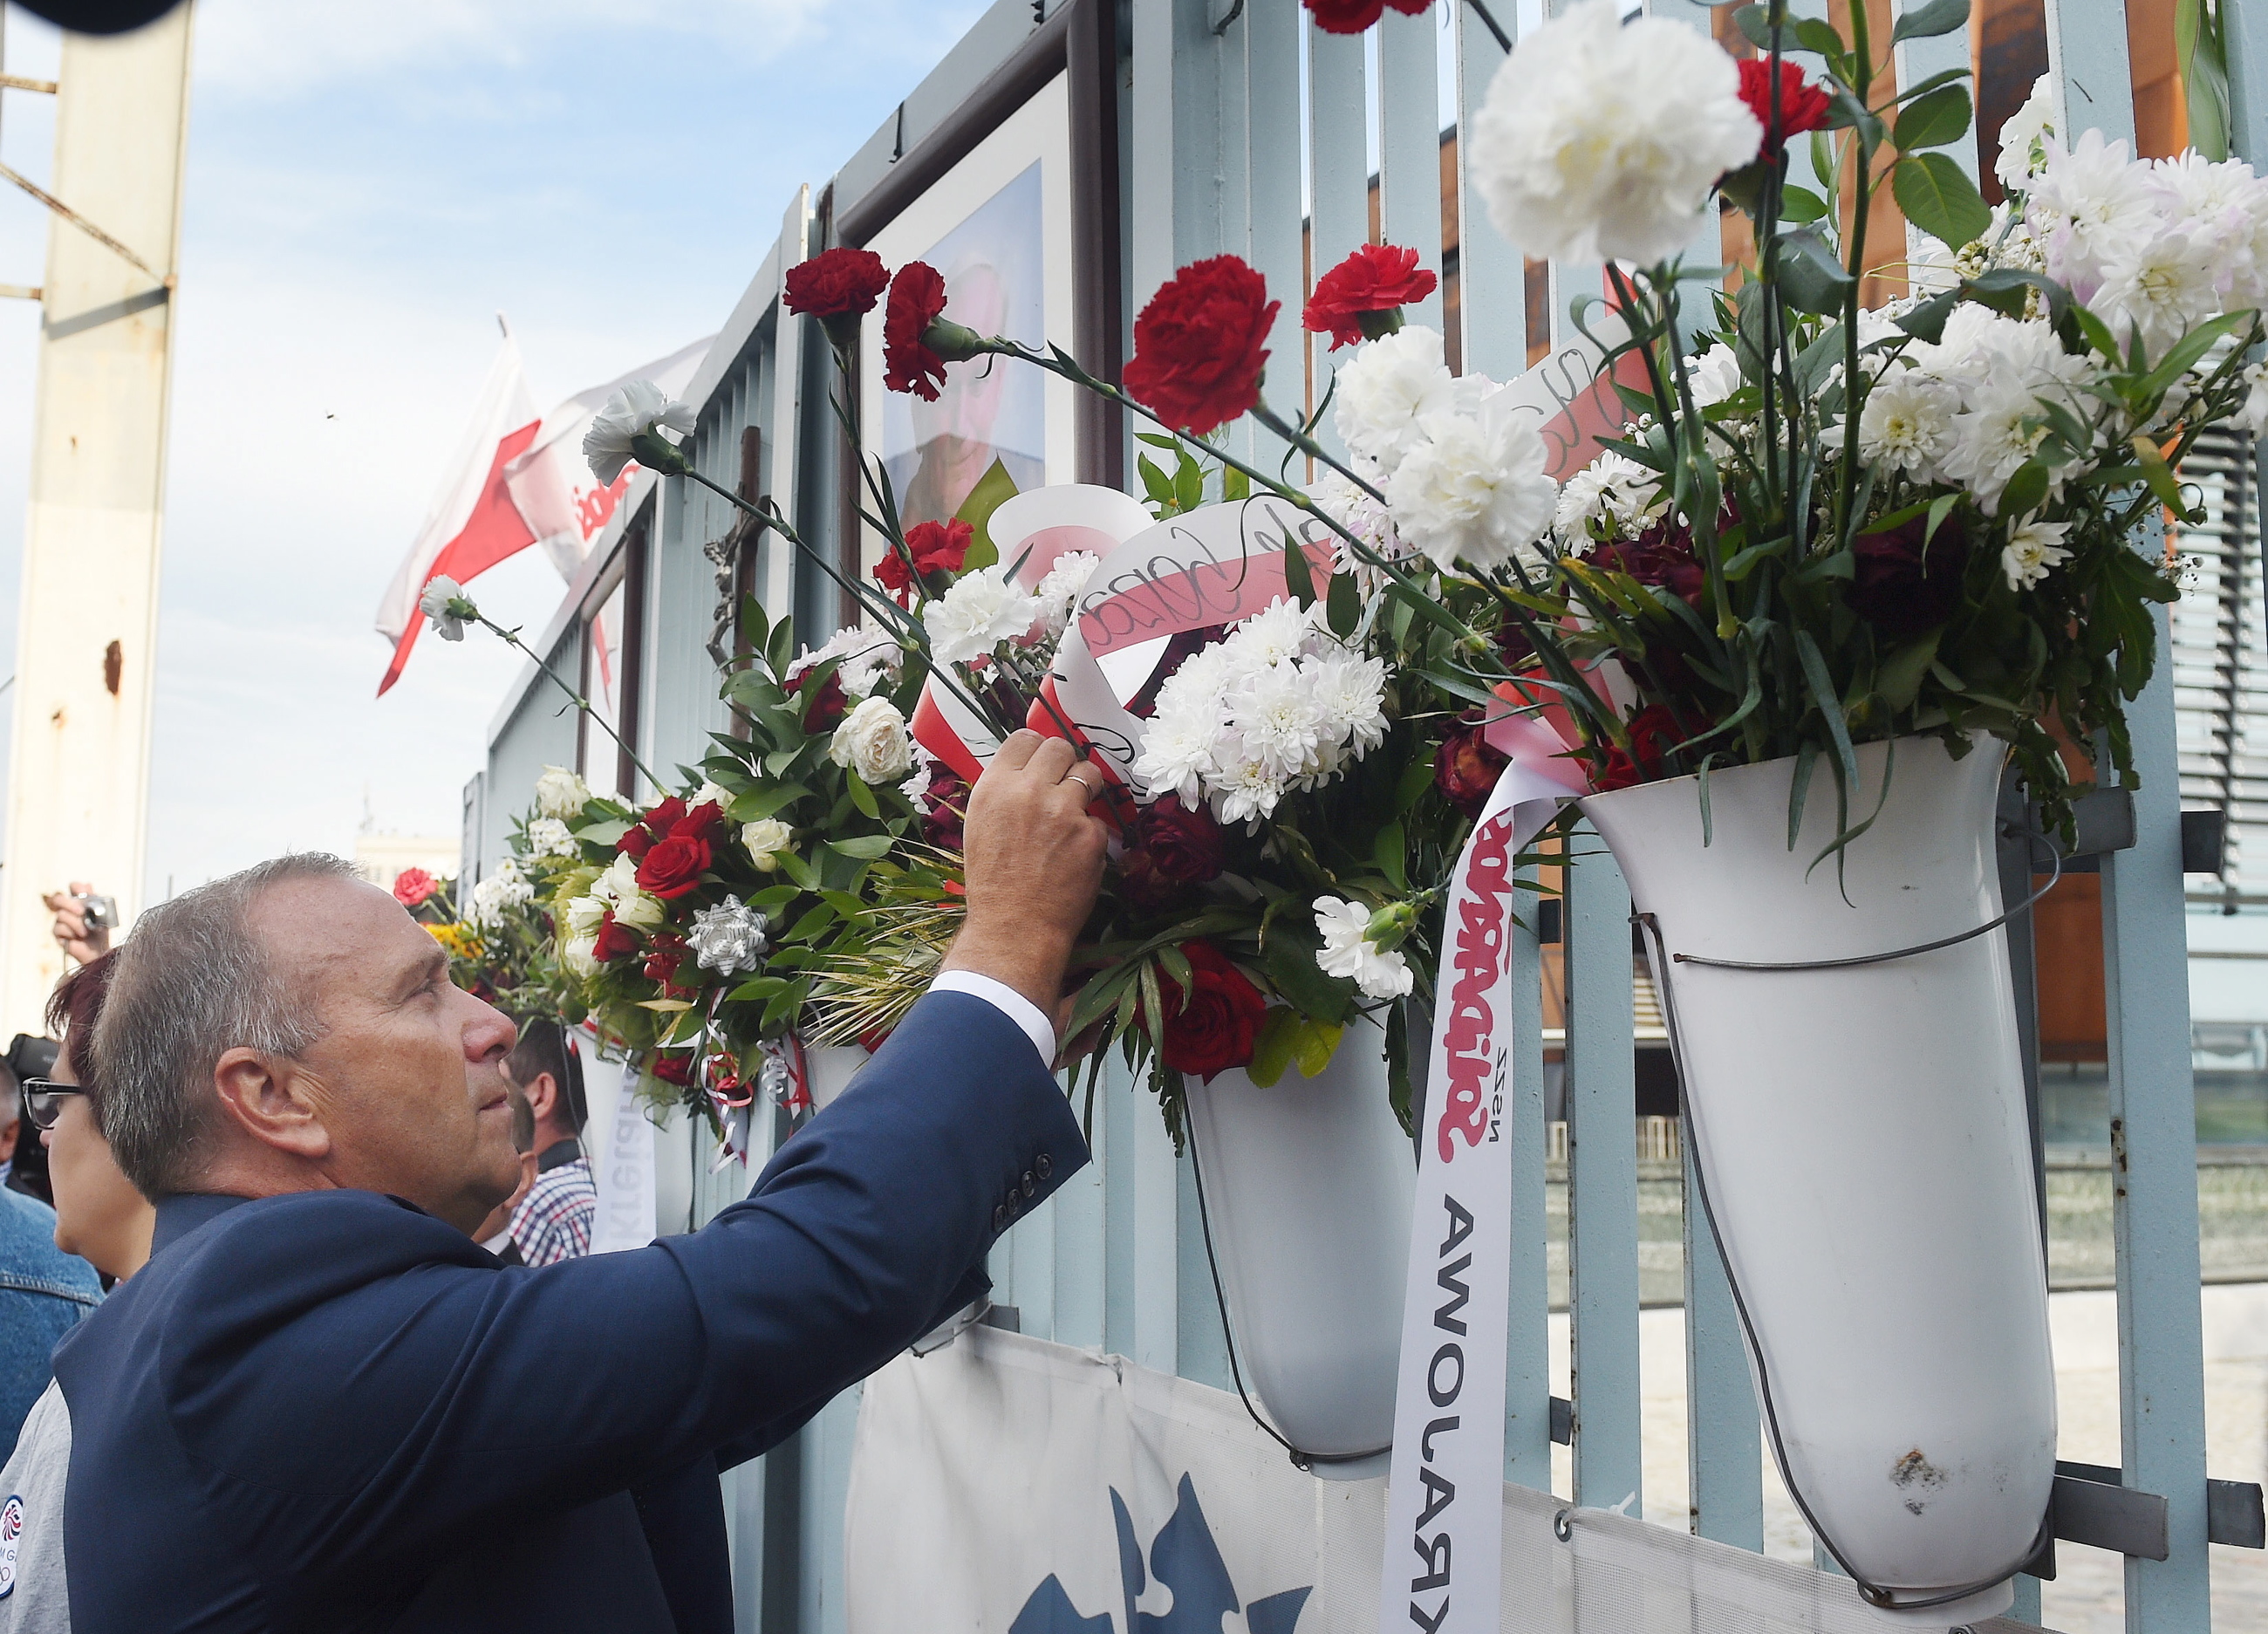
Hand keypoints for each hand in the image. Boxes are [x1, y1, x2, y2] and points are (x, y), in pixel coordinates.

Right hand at [43, 882, 108, 963]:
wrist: (99, 950)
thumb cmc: (100, 931)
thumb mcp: (101, 914)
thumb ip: (94, 900)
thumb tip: (88, 884)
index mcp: (79, 902)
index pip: (73, 887)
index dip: (76, 887)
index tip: (83, 891)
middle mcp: (67, 909)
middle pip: (58, 898)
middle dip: (69, 904)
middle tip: (81, 912)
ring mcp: (60, 921)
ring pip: (61, 915)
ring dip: (76, 923)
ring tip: (86, 931)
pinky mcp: (57, 933)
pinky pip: (60, 928)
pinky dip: (72, 932)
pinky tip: (79, 937)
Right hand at [943, 732, 1109, 1021]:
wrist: (1014, 929)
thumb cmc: (993, 884)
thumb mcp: (980, 827)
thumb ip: (1004, 794)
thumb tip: (1028, 771)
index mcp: (995, 787)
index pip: (1024, 739)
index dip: (1037, 749)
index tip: (1044, 762)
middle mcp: (1029, 791)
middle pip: (1060, 747)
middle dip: (1066, 763)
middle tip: (1065, 784)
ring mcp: (1063, 811)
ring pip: (1089, 773)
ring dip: (1086, 788)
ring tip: (1074, 814)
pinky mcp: (1090, 834)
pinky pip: (1098, 820)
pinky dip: (1090, 835)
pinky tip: (1075, 856)